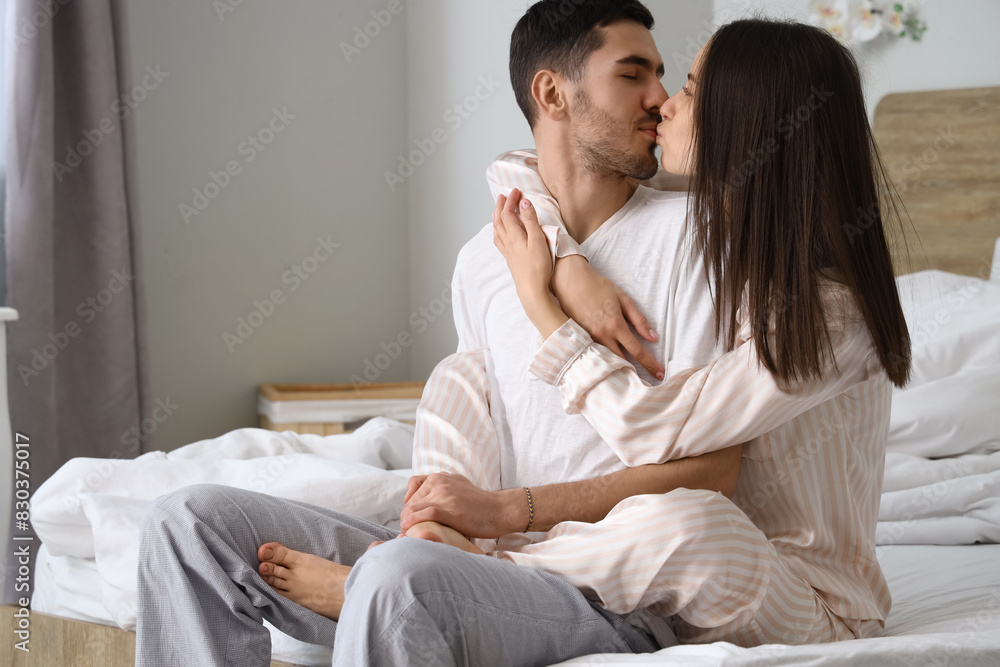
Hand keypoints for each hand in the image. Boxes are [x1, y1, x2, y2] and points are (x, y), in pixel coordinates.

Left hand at [400, 472, 519, 538]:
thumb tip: (421, 505)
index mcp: (441, 476)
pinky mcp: (451, 510)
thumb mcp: (458, 487)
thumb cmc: (480, 504)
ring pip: (414, 508)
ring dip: (407, 523)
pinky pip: (425, 515)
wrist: (501, 510)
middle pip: (412, 500)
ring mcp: (445, 495)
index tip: (409, 518)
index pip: (413, 487)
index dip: (408, 505)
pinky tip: (410, 531)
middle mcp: (440, 482)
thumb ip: (441, 490)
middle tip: (407, 531)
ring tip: (408, 534)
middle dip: (406, 516)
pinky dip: (413, 523)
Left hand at [493, 189, 570, 337]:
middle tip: (504, 196)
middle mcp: (508, 243)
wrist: (532, 291)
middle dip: (501, 206)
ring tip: (497, 211)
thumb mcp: (538, 240)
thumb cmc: (538, 267)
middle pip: (500, 220)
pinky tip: (499, 235)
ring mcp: (508, 252)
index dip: (511, 200)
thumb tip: (524, 203)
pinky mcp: (510, 260)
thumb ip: (531, 221)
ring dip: (497, 218)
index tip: (516, 191)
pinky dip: (498, 232)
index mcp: (514, 236)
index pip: (508, 213)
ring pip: (498, 231)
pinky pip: (499, 242)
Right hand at [552, 257, 663, 379]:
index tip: (660, 373)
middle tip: (644, 382)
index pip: (637, 351)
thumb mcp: (623, 298)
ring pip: (606, 361)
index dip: (650, 364)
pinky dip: (603, 362)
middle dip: (633, 373)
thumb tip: (653, 337)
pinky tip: (609, 367)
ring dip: (618, 370)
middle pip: (621, 362)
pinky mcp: (578, 340)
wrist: (569, 281)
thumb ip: (639, 319)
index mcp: (615, 325)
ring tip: (628, 379)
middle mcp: (602, 336)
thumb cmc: (597, 286)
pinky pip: (594, 355)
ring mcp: (588, 339)